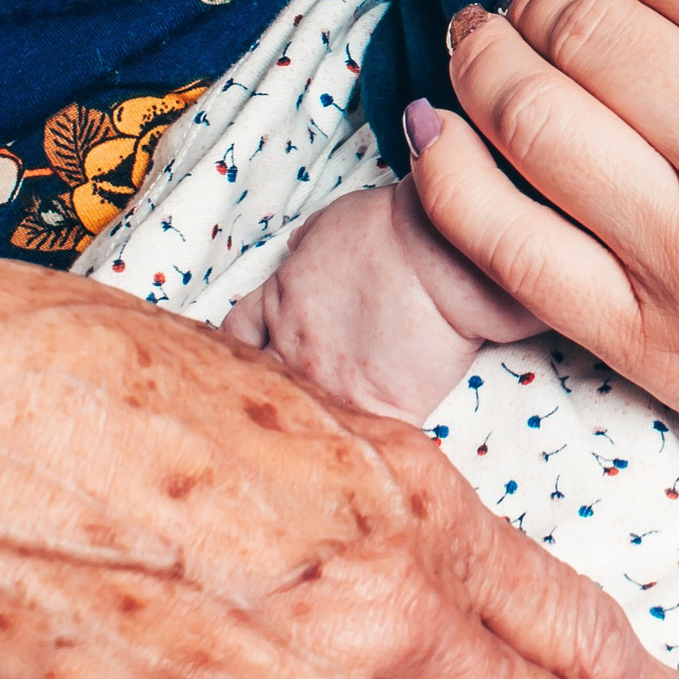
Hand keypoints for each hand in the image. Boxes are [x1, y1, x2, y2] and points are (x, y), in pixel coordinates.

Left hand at [222, 171, 533, 423]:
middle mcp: (294, 350)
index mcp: (280, 301)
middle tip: (279, 411)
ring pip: (304, 425)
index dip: (244, 351)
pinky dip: (369, 450)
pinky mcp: (379, 411)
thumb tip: (297, 245)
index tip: (257, 359)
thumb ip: (310, 241)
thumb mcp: (334, 221)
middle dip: (268, 399)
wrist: (440, 258)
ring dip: (311, 432)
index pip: (238, 336)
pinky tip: (371, 457)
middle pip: (259, 390)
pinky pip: (365, 444)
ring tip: (316, 447)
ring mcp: (332, 386)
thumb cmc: (393, 229)